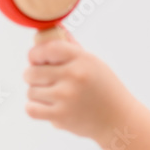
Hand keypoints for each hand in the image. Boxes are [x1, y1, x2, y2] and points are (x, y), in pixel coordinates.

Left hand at [23, 26, 132, 140]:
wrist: (119, 120)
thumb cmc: (105, 89)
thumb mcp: (94, 64)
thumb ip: (72, 49)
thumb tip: (55, 28)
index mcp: (82, 60)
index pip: (47, 48)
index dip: (35, 53)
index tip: (35, 59)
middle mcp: (73, 76)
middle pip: (32, 71)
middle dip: (32, 75)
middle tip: (41, 79)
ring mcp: (65, 97)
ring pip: (31, 91)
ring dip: (36, 93)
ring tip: (50, 94)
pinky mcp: (60, 116)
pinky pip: (31, 109)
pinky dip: (34, 108)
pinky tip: (45, 106)